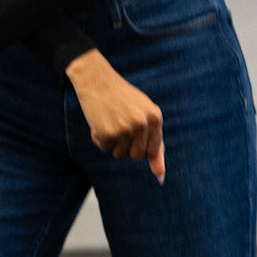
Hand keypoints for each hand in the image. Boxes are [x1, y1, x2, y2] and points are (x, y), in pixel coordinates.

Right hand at [66, 51, 165, 183]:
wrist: (96, 80)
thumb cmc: (121, 97)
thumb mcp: (143, 113)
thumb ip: (155, 142)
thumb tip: (160, 177)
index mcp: (155, 117)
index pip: (152, 150)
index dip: (140, 145)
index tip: (131, 133)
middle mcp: (142, 124)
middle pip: (136, 157)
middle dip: (126, 146)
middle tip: (119, 125)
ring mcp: (125, 129)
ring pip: (119, 155)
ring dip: (112, 143)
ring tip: (110, 121)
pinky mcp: (108, 133)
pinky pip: (105, 149)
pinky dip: (100, 140)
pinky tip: (99, 122)